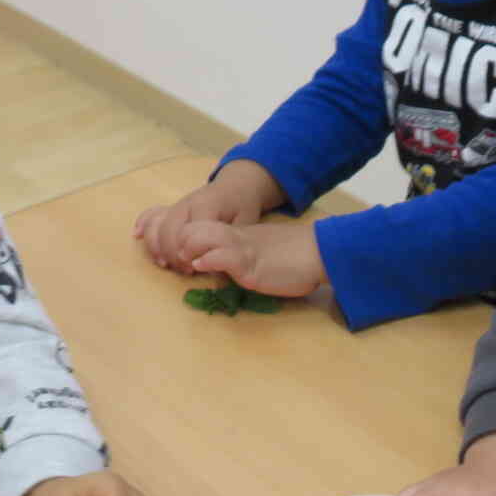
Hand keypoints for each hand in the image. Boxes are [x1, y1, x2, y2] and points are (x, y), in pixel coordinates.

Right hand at [134, 161, 282, 272]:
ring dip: (157, 246)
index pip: (188, 232)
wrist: (237, 184)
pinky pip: (153, 213)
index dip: (188, 252)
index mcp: (207, 205)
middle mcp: (187, 203)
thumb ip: (229, 241)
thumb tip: (212, 264)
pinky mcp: (173, 207)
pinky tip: (136, 235)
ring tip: (165, 264)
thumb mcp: (245, 222)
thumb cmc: (242, 206)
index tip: (194, 268)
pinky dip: (144, 224)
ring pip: (157, 224)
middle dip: (172, 254)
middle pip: (169, 230)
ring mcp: (177, 205)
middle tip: (185, 271)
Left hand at [173, 219, 325, 299]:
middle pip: (192, 226)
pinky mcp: (251, 264)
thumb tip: (222, 269)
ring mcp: (241, 249)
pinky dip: (208, 259)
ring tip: (187, 264)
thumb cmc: (294, 257)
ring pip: (202, 235)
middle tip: (178, 265)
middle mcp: (233, 238)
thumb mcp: (260, 254)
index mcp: (235, 235)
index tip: (180, 259)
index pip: (199, 227)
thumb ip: (240, 258)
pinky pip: (223, 255)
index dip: (183, 239)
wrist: (318, 251)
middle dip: (177, 243)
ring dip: (188, 249)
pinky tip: (203, 265)